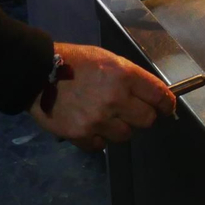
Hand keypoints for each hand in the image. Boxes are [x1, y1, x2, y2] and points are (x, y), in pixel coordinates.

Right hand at [29, 42, 175, 150]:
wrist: (38, 73)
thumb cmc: (75, 61)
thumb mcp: (107, 59)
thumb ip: (129, 76)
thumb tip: (150, 94)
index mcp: (124, 76)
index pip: (159, 95)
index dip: (166, 104)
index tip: (166, 108)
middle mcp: (115, 99)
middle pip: (147, 120)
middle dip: (142, 116)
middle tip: (130, 111)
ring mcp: (98, 119)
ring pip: (125, 135)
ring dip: (119, 128)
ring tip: (104, 116)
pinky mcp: (81, 135)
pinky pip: (101, 145)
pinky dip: (98, 139)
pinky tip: (90, 125)